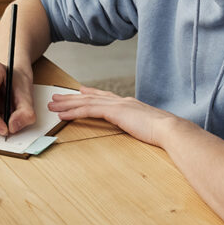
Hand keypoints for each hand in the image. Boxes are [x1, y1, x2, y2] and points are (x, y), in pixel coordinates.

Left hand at [48, 85, 182, 146]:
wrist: (170, 129)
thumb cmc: (164, 133)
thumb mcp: (149, 128)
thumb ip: (141, 126)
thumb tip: (141, 130)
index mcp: (130, 104)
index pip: (105, 97)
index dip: (91, 93)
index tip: (80, 91)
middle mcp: (122, 101)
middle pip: (91, 97)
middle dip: (72, 98)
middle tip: (57, 97)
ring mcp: (117, 105)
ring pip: (86, 102)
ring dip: (67, 104)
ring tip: (53, 105)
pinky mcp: (114, 111)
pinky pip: (88, 110)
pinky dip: (73, 112)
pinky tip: (62, 115)